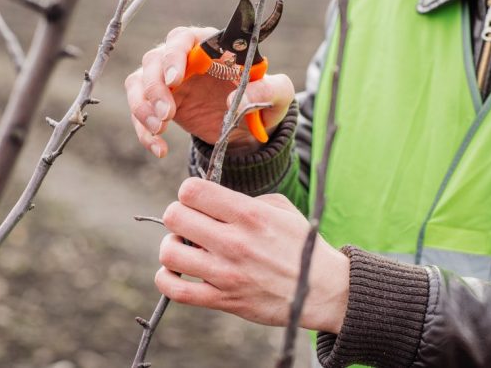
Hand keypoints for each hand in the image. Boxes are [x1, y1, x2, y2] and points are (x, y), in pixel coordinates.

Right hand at [124, 26, 294, 157]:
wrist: (250, 127)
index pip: (183, 38)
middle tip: (168, 115)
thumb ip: (267, 90)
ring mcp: (169, 81)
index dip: (174, 55)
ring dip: (142, 107)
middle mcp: (184, 59)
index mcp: (211, 46)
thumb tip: (238, 99)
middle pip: (153, 60)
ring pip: (138, 82)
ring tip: (159, 130)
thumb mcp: (279, 94)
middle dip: (155, 87)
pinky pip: (140, 113)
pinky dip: (144, 132)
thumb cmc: (265, 100)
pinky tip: (159, 149)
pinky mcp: (161, 103)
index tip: (175, 80)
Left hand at [155, 178, 349, 333]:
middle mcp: (234, 242)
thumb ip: (245, 198)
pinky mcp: (224, 300)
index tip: (198, 200)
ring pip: (169, 253)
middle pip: (174, 217)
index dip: (189, 191)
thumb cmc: (302, 243)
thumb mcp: (281, 208)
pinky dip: (167, 279)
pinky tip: (178, 272)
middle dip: (178, 215)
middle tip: (190, 223)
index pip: (192, 190)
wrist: (323, 289)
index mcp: (249, 214)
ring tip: (186, 248)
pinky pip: (176, 290)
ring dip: (172, 246)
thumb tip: (212, 201)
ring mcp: (226, 273)